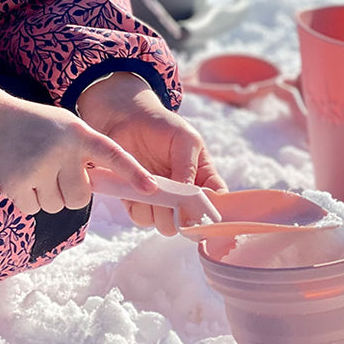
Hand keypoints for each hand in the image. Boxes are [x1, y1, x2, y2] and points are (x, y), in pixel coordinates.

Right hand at [0, 75, 156, 216]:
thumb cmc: (38, 127)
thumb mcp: (68, 128)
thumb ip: (89, 152)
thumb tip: (114, 185)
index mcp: (80, 133)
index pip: (113, 154)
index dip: (133, 173)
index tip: (152, 188)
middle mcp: (62, 149)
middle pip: (80, 198)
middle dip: (69, 192)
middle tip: (53, 170)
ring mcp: (38, 167)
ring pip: (58, 206)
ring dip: (47, 196)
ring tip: (34, 168)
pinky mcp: (17, 184)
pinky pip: (35, 210)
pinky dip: (28, 200)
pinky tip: (20, 177)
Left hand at [76, 72, 226, 235]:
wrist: (127, 118)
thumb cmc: (163, 125)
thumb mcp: (184, 139)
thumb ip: (188, 168)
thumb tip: (189, 198)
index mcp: (203, 179)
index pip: (217, 203)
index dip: (212, 211)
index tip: (200, 208)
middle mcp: (183, 196)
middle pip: (189, 223)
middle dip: (180, 213)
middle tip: (169, 194)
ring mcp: (161, 201)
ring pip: (165, 226)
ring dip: (158, 211)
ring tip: (150, 185)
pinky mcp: (137, 202)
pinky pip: (141, 218)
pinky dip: (138, 207)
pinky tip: (136, 186)